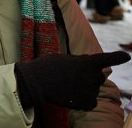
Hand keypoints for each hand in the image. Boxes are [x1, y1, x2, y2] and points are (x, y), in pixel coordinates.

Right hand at [15, 51, 129, 110]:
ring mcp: (90, 90)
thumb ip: (80, 61)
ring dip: (84, 88)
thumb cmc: (47, 67)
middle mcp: (92, 76)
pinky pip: (91, 102)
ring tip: (66, 86)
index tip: (126, 56)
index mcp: (86, 62)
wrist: (35, 83)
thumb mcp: (64, 58)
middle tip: (71, 76)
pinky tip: (70, 96)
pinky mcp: (86, 102)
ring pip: (94, 90)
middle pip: (99, 77)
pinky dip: (84, 100)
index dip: (118, 57)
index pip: (106, 59)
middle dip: (90, 76)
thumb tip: (91, 63)